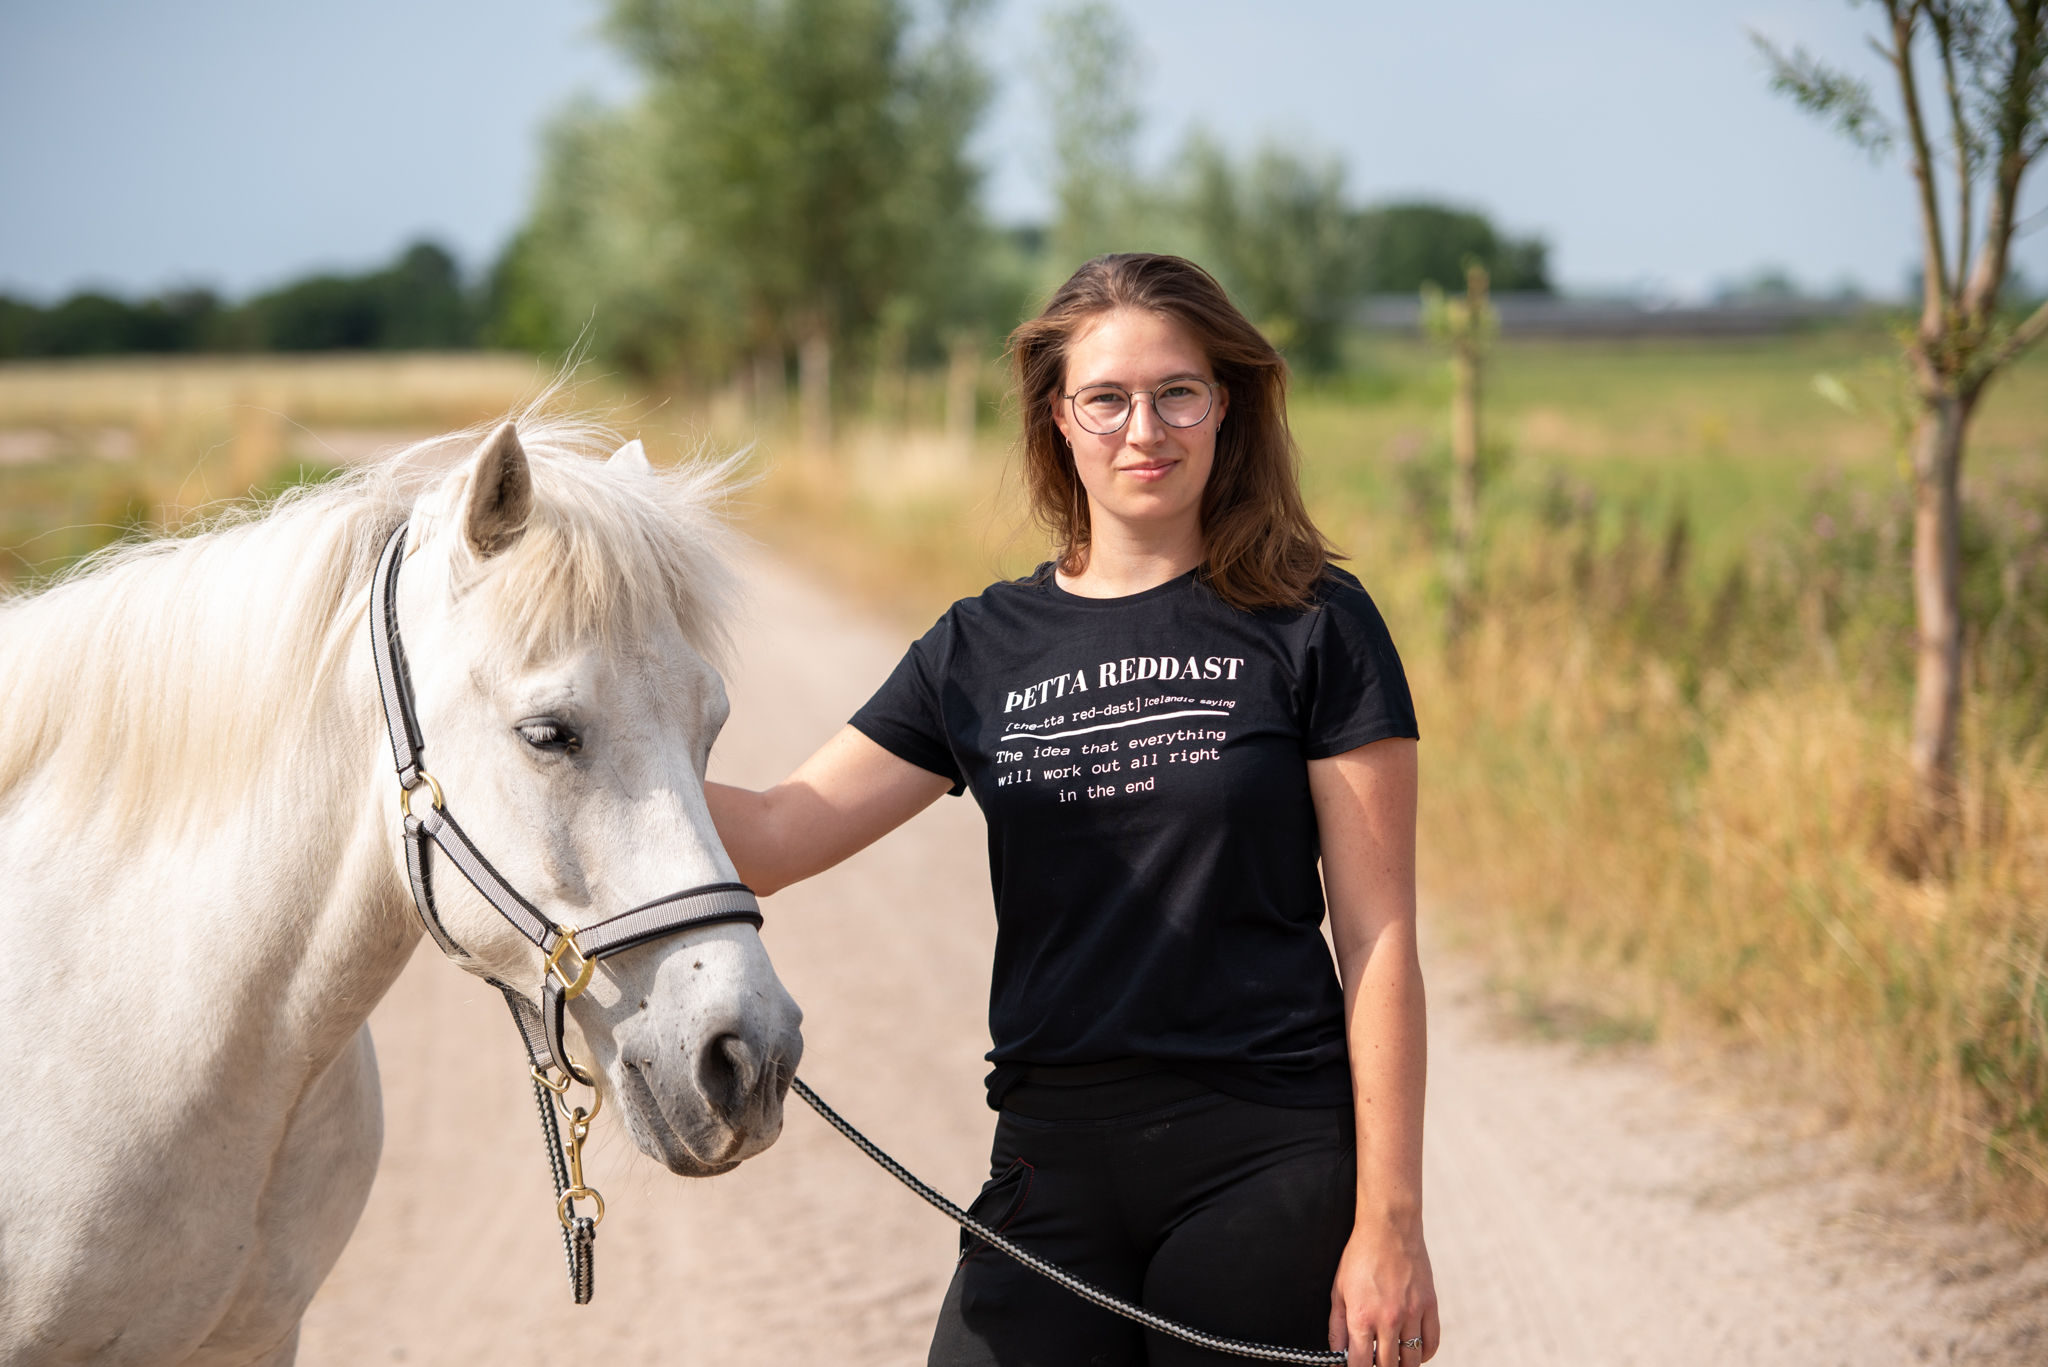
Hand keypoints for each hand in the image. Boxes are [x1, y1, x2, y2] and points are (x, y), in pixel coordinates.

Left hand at [1327, 1221, 1438, 1364]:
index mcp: (1362, 1316)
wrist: (1389, 1227)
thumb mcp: (1338, 1290)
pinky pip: (1431, 1343)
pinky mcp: (1430, 1306)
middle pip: (1388, 1366)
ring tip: (1393, 1360)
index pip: (1360, 1365)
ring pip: (1412, 1360)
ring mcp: (1412, 1313)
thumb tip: (1338, 1355)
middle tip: (1375, 1361)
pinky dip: (1424, 1354)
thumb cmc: (1360, 1256)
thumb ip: (1337, 1327)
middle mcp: (1389, 1319)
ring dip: (1402, 1365)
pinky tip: (1414, 1352)